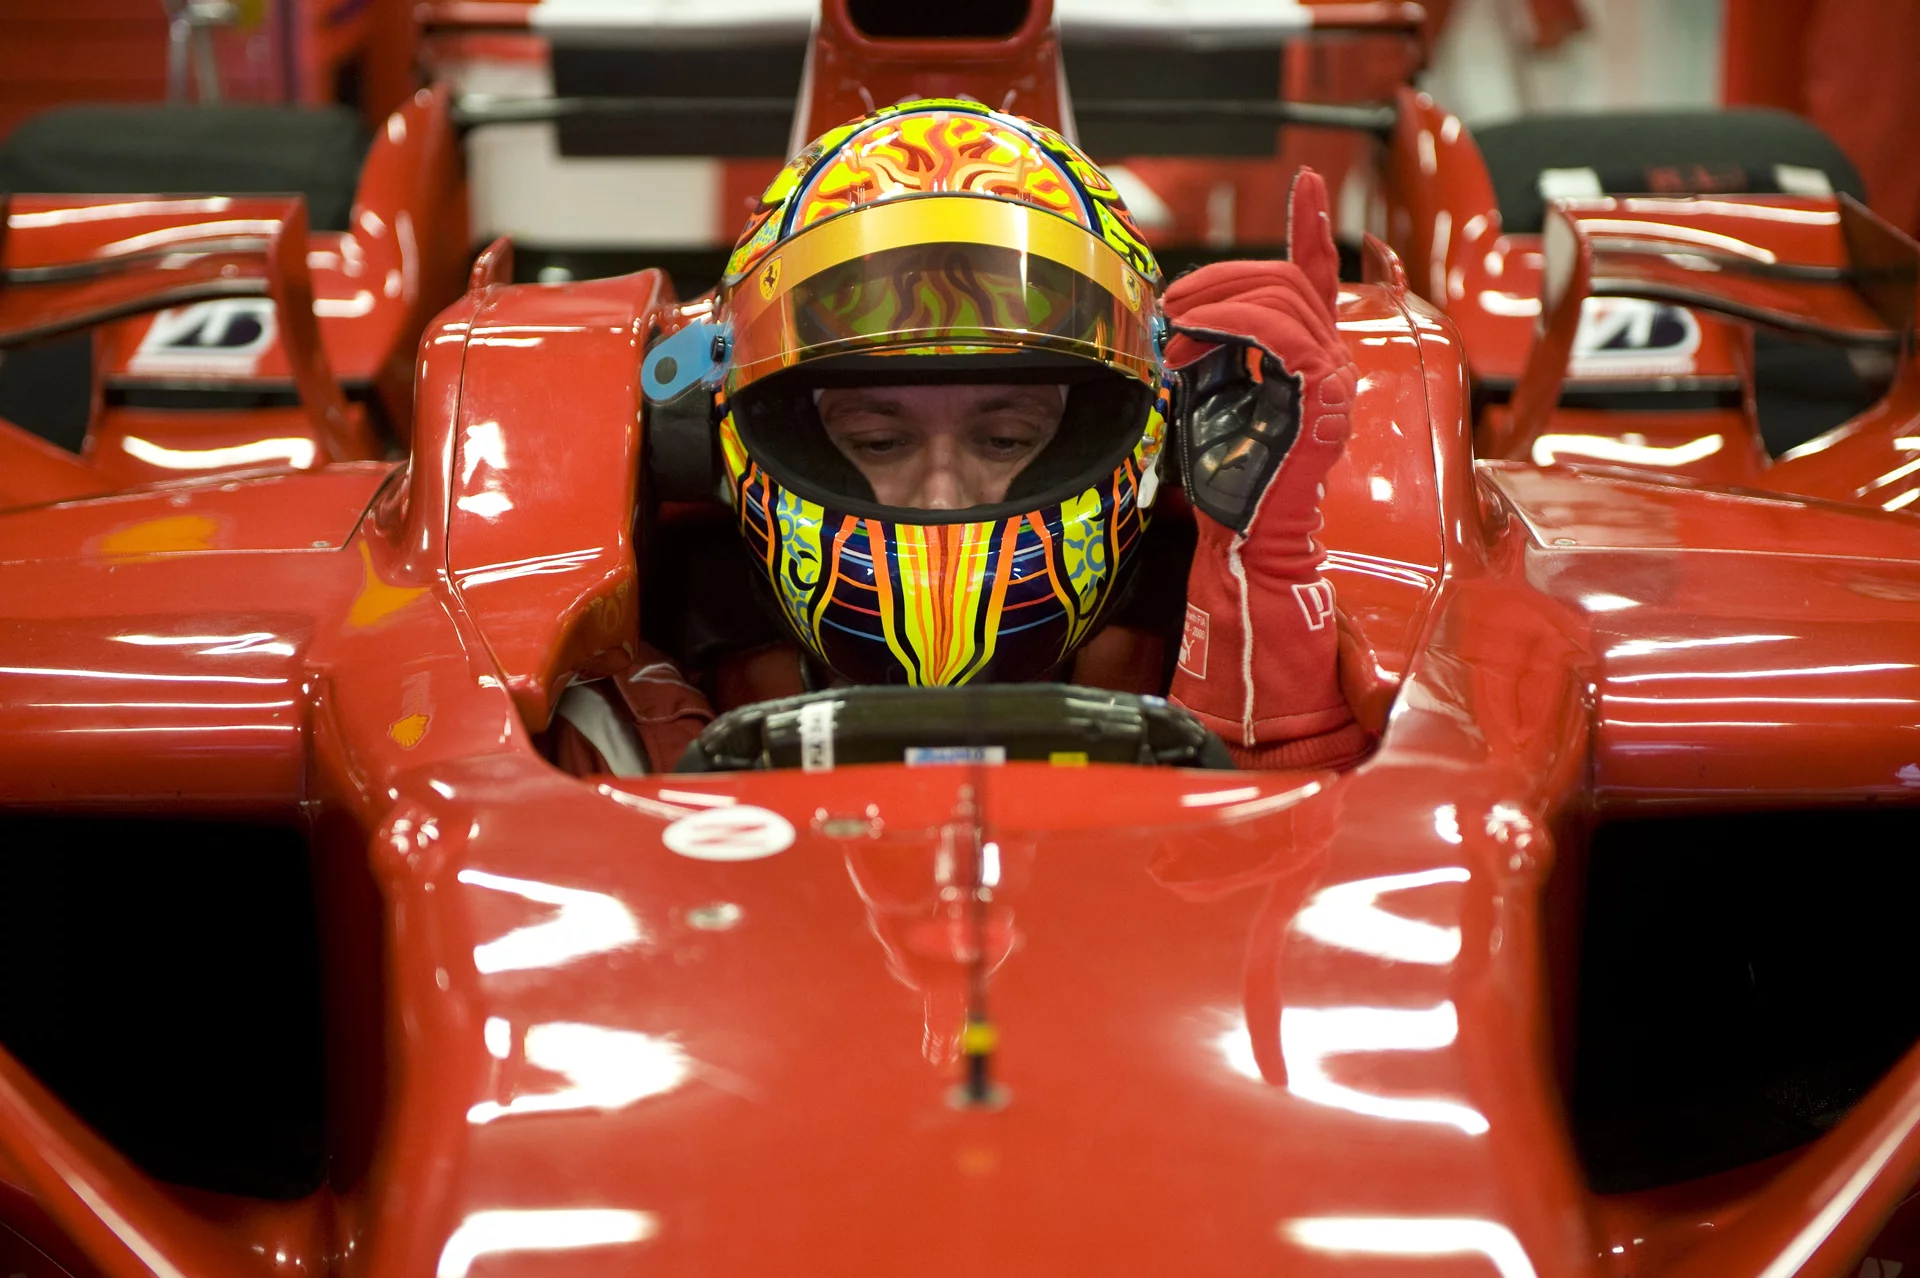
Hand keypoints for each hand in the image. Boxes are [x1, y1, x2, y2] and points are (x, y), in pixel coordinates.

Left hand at [1162, 169, 1367, 768]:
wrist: (1243, 545)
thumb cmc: (1222, 484)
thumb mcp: (1202, 400)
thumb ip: (1200, 356)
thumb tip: (1163, 322)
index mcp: (1304, 358)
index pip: (1315, 279)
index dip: (1312, 226)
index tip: (1306, 180)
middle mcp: (1328, 362)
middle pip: (1284, 279)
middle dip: (1219, 279)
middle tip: (1170, 310)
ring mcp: (1330, 380)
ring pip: (1282, 297)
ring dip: (1217, 303)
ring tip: (1174, 336)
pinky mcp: (1321, 401)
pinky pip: (1284, 333)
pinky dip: (1235, 326)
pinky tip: (1197, 344)